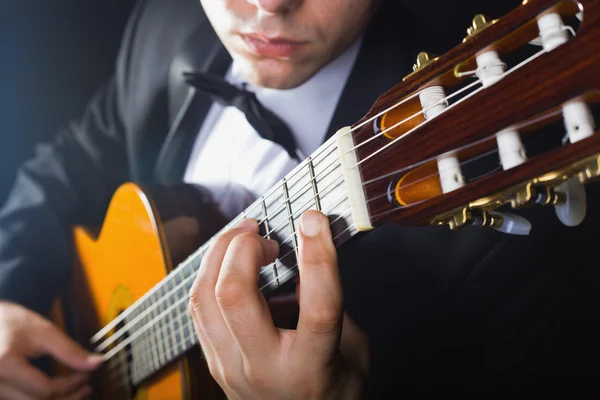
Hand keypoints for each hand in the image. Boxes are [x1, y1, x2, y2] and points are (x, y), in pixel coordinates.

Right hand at [0, 301, 102, 398]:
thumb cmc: (11, 322)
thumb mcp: (43, 331)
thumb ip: (69, 350)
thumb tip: (96, 363)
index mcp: (5, 366)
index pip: (44, 389)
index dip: (70, 385)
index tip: (86, 376)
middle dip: (66, 398)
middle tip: (85, 388)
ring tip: (76, 392)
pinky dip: (42, 399)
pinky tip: (57, 394)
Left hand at [188, 211, 368, 398]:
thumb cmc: (336, 391)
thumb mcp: (354, 350)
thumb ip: (331, 305)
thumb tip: (304, 259)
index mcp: (312, 367)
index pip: (318, 307)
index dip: (318, 256)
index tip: (314, 219)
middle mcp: (265, 369)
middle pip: (234, 296)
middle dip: (244, 248)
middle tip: (264, 235)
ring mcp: (232, 369)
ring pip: (204, 298)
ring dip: (220, 255)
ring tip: (244, 238)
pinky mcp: (215, 365)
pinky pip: (199, 309)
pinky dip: (210, 275)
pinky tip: (228, 263)